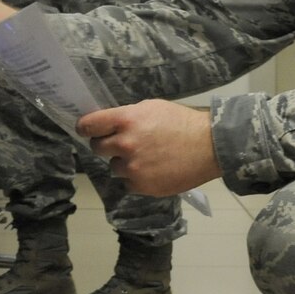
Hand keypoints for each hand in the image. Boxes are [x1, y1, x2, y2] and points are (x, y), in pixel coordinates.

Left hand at [77, 100, 220, 196]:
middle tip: (122, 144)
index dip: (85, 128)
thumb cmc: (182, 122)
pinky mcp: (142, 186)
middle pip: (96, 148)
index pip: (89, 125)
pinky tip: (153, 170)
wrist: (209, 146)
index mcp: (125, 120)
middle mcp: (124, 144)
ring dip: (124, 163)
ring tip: (146, 157)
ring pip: (114, 167)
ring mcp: (132, 168)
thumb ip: (127, 116)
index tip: (86, 130)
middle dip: (106, 145)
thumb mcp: (151, 108)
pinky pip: (128, 183)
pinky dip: (136, 178)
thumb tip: (108, 124)